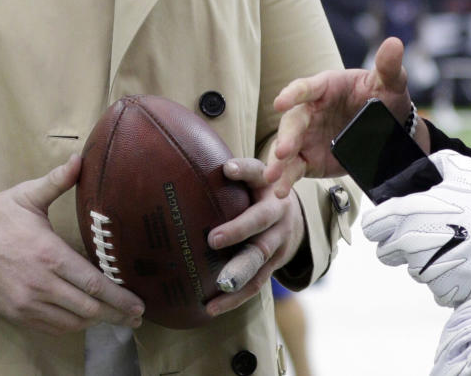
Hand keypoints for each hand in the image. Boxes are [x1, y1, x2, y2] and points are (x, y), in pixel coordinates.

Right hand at [0, 155, 144, 334]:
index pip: (93, 284)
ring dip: (97, 322)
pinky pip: (52, 327)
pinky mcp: (17, 314)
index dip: (119, 297)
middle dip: (116, 314)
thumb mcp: (28, 195)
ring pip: (72, 322)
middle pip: (88, 309)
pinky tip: (86, 319)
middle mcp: (41, 284)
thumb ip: (58, 180)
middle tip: (137, 316)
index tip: (139, 303)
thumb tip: (80, 158)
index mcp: (49, 255)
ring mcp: (27, 303)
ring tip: (118, 318)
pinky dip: (73, 326)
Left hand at [203, 158, 304, 317]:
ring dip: (240, 271)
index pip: (256, 173)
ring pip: (260, 256)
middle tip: (213, 239)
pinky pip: (257, 282)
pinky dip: (236, 297)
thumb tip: (176, 163)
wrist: (295, 217)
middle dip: (239, 229)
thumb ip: (228, 173)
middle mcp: (277, 210)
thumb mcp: (250, 177)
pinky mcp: (275, 263)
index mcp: (267, 185)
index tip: (226, 169)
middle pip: (261, 219)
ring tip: (220, 283)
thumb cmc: (256, 193)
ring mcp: (279, 239)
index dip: (244, 170)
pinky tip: (212, 307)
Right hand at [265, 36, 413, 197]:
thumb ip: (389, 67)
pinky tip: (280, 190)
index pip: (307, 88)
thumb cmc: (384, 99)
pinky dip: (286, 179)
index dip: (293, 94)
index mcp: (327, 87)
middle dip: (286, 136)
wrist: (388, 129)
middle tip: (283, 151)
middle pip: (293, 121)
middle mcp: (312, 110)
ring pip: (288, 146)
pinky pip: (294, 167)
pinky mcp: (309, 158)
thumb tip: (394, 43)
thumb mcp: (390, 83)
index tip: (280, 102)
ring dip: (278, 161)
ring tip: (273, 177)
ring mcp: (308, 135)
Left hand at [361, 150, 470, 305]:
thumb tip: (422, 168)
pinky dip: (446, 279)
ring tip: (453, 247)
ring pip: (413, 271)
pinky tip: (464, 263)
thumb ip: (432, 165)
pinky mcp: (444, 291)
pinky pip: (436, 288)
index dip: (381, 225)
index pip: (372, 227)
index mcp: (407, 214)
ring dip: (426, 262)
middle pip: (386, 253)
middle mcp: (410, 244)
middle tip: (425, 236)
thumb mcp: (458, 167)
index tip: (391, 225)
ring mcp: (426, 271)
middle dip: (400, 246)